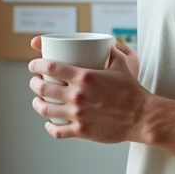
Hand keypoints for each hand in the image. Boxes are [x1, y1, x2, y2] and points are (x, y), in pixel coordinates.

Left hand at [27, 39, 148, 142]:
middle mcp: (77, 95)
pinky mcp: (81, 130)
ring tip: (37, 101)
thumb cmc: (132, 90)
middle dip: (34, 84)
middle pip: (42, 88)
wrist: (141, 116)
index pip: (50, 67)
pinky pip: (57, 131)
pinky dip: (49, 127)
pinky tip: (49, 123)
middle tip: (35, 82)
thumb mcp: (121, 64)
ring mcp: (78, 114)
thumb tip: (105, 42)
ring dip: (37, 104)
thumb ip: (111, 51)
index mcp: (84, 76)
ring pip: (45, 110)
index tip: (33, 66)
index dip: (36, 65)